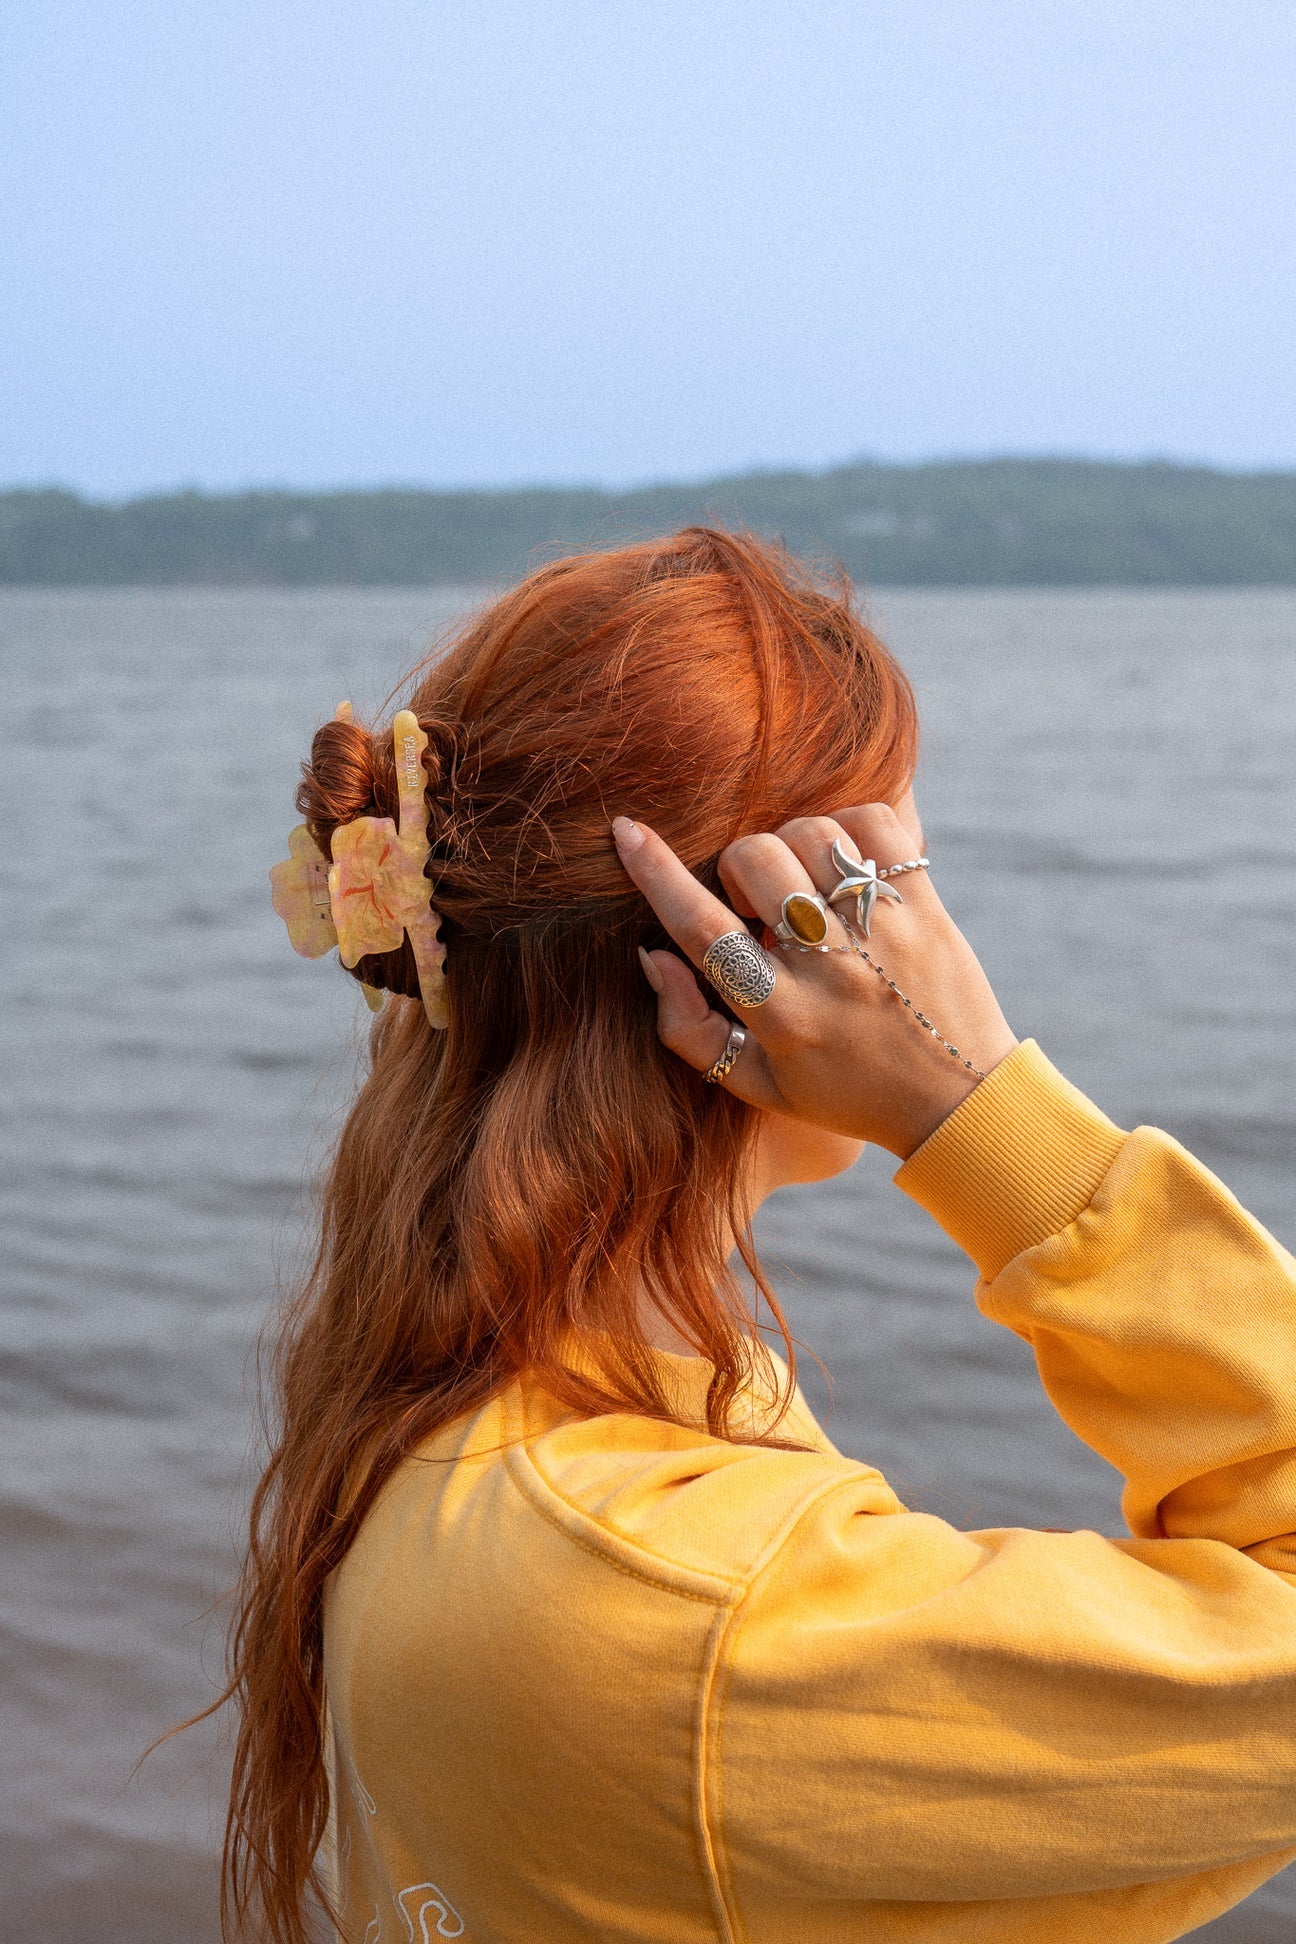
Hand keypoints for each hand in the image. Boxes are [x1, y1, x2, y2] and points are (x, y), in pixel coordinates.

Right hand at [612, 801, 1017, 1159]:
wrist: (959, 1102)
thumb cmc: (845, 1091)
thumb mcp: (756, 1085)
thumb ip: (689, 1030)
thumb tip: (655, 957)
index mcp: (781, 1016)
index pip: (702, 929)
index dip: (655, 874)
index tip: (626, 832)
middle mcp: (830, 970)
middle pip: (755, 860)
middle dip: (741, 865)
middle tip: (760, 901)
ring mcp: (884, 934)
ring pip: (813, 833)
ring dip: (795, 846)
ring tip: (808, 887)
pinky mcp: (928, 908)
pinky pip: (878, 826)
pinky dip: (853, 827)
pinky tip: (847, 867)